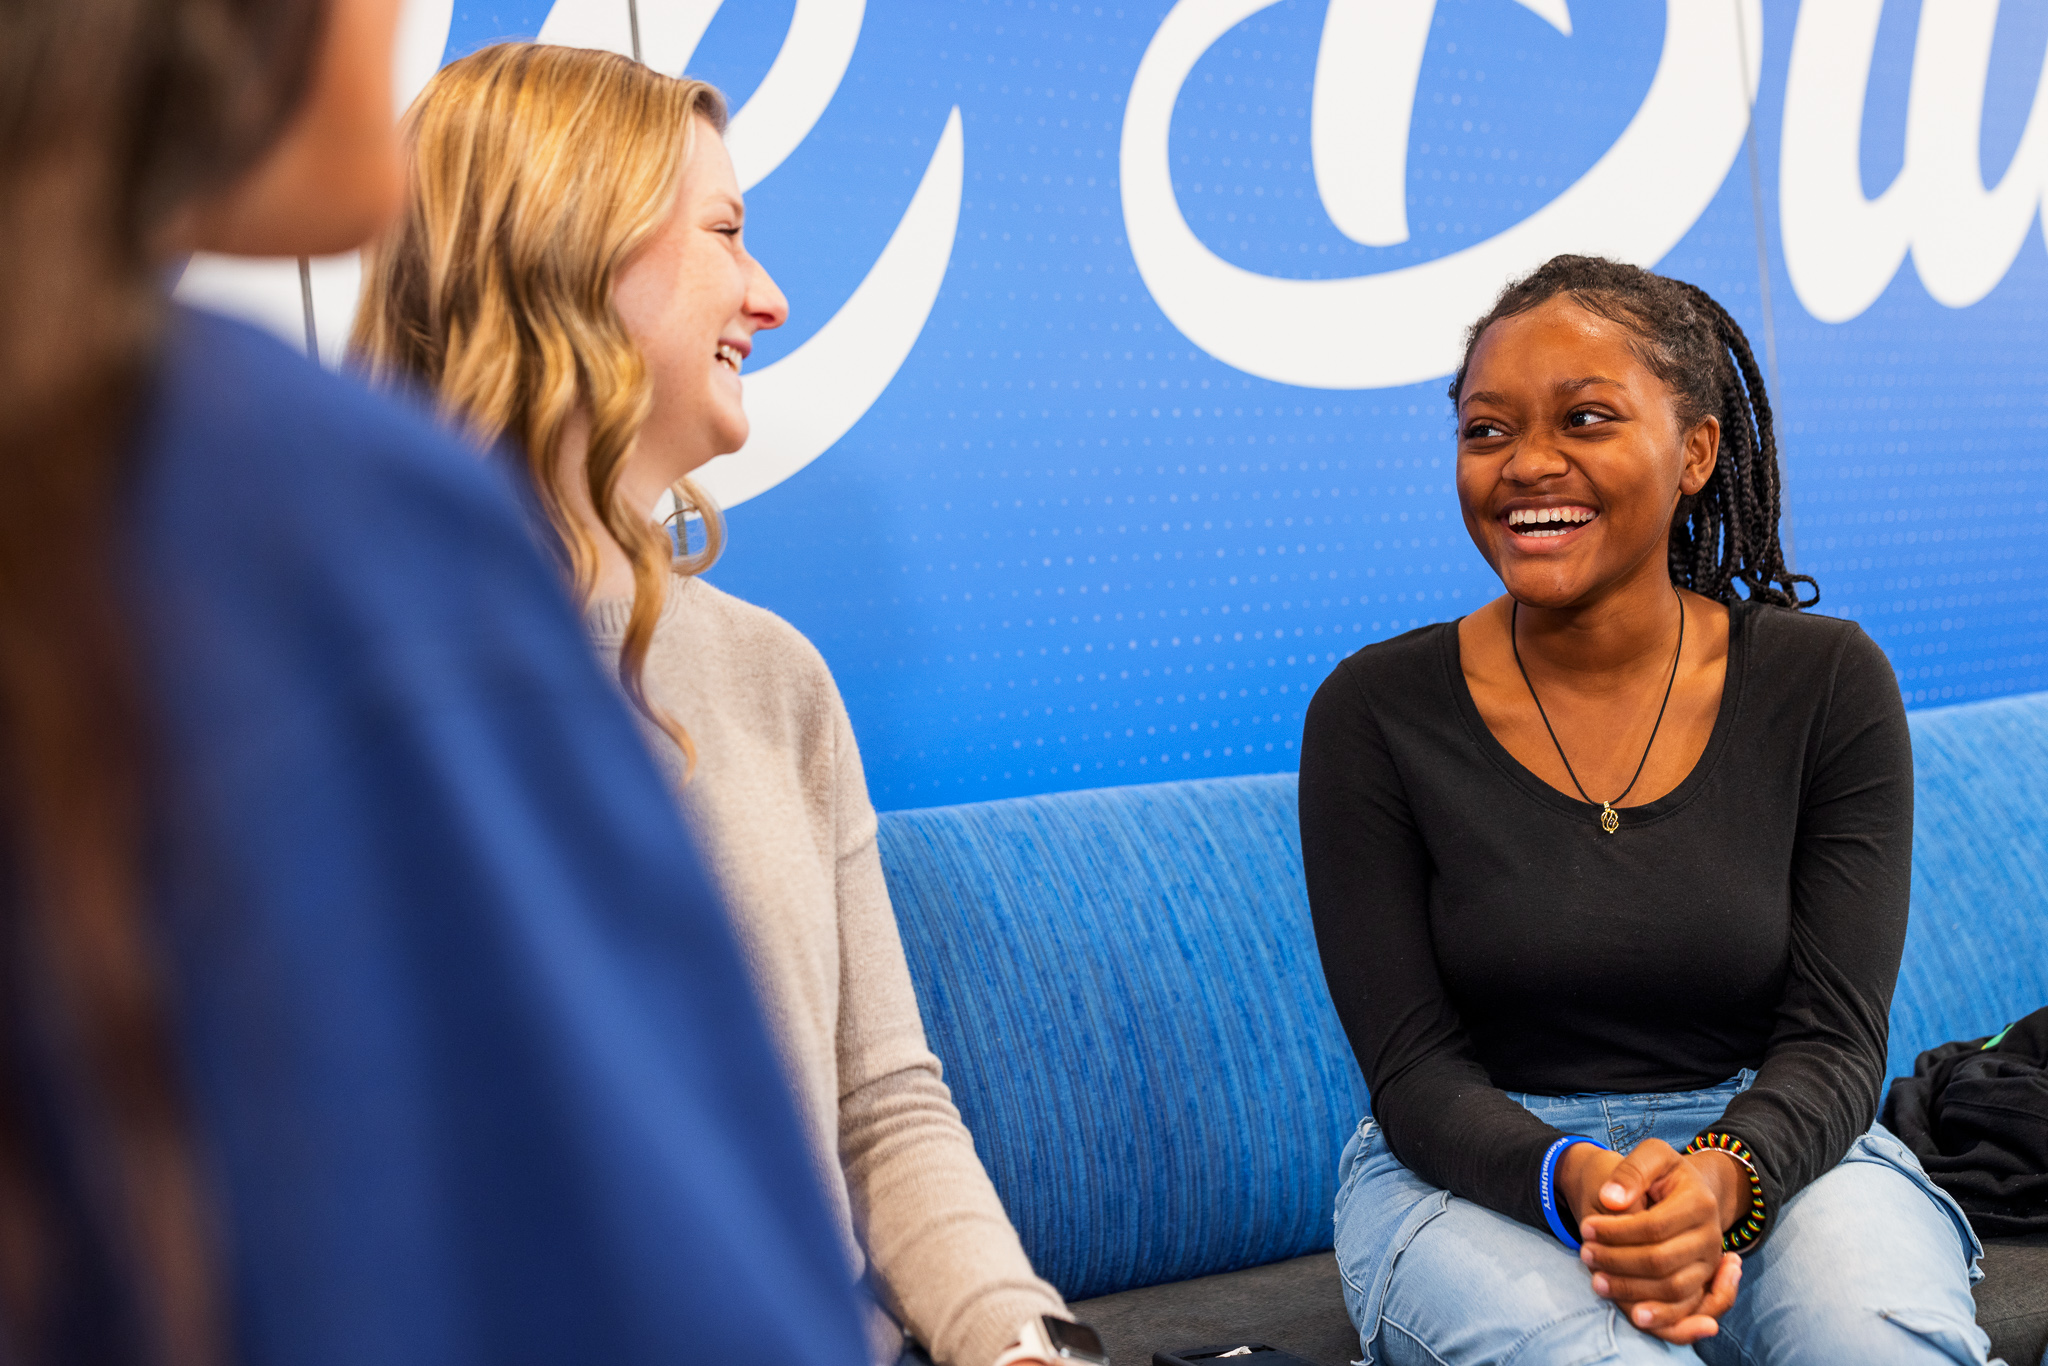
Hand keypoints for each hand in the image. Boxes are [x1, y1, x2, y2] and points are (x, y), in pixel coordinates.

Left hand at [1560, 1139, 1743, 1343]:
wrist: (1685, 1192)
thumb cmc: (1662, 1174)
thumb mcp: (1651, 1155)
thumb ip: (1632, 1171)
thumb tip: (1610, 1199)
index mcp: (1700, 1202)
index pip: (1652, 1226)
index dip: (1615, 1231)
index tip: (1584, 1227)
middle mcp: (1711, 1238)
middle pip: (1661, 1262)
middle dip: (1617, 1261)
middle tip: (1584, 1253)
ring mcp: (1708, 1264)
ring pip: (1673, 1290)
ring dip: (1632, 1291)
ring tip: (1598, 1282)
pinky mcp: (1703, 1283)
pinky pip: (1687, 1309)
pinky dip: (1665, 1317)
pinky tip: (1636, 1315)